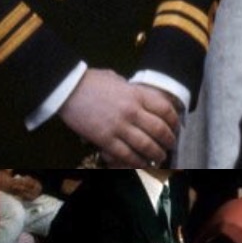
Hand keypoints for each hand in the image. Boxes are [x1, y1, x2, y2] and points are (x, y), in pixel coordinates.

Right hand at [58, 69, 176, 166]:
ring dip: (155, 154)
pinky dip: (136, 161)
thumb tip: (134, 93)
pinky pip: (126, 155)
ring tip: (158, 158)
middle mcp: (132, 111)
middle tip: (169, 147)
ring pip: (146, 145)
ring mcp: (119, 126)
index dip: (174, 121)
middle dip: (168, 141)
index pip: (165, 109)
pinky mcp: (105, 139)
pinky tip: (140, 164)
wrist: (65, 88)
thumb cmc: (88, 81)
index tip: (175, 128)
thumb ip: (129, 87)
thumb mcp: (115, 78)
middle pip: (159, 130)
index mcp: (136, 94)